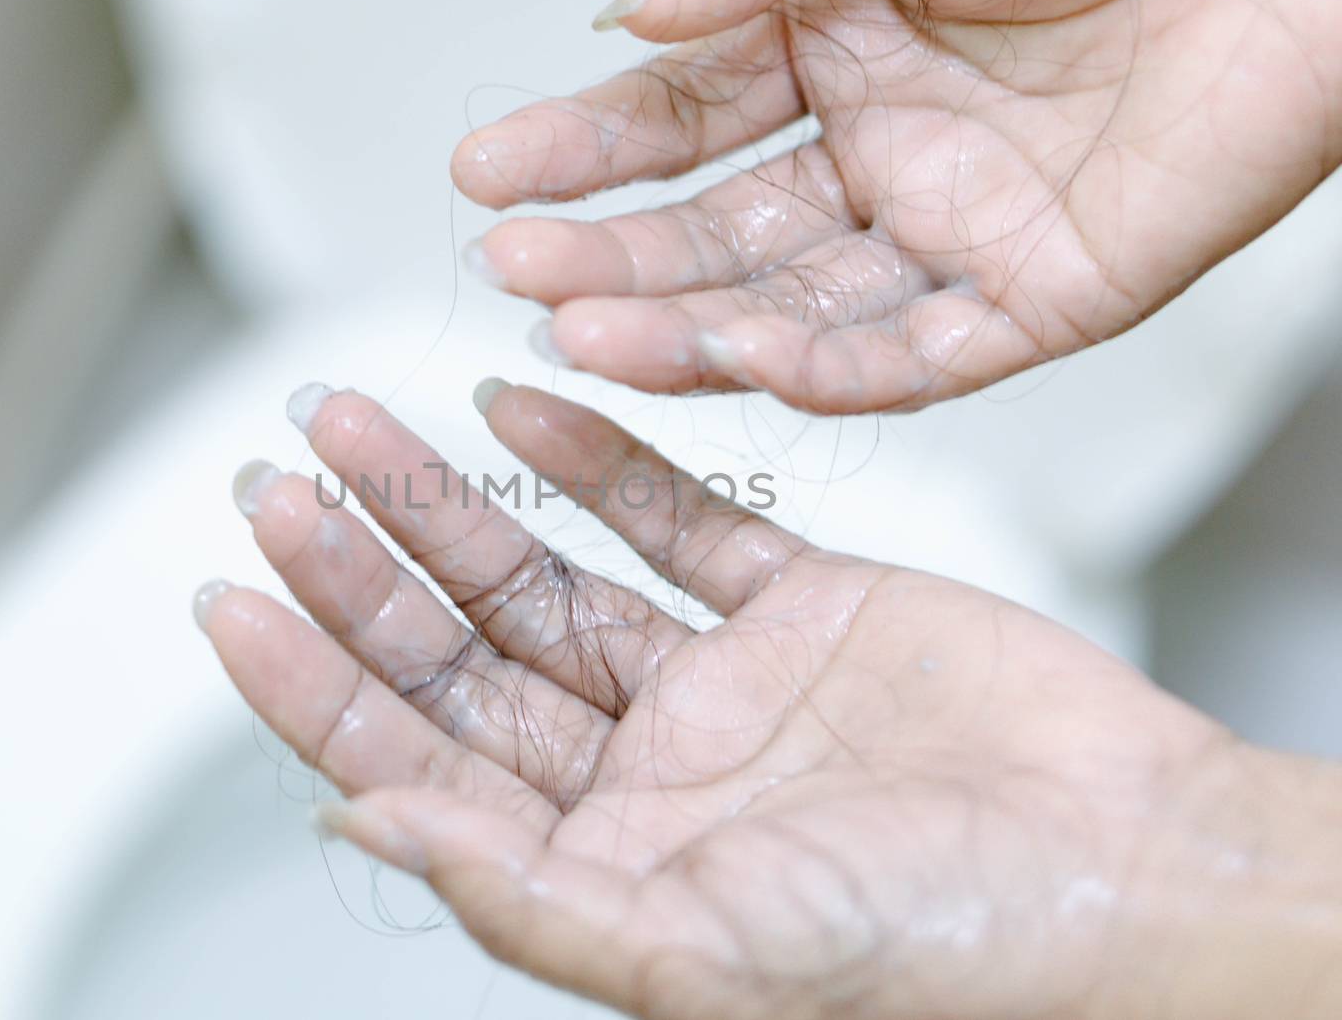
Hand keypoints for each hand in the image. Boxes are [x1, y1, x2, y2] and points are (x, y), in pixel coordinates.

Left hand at [198, 382, 1341, 1017]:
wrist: (1131, 869)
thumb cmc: (943, 951)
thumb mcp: (696, 949)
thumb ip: (517, 889)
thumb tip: (354, 817)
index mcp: (599, 867)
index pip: (410, 757)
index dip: (310, 679)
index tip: (229, 593)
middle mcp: (640, 773)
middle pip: (459, 651)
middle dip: (358, 564)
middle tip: (274, 475)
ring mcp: (715, 685)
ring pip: (542, 572)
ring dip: (446, 496)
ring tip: (358, 417)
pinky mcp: (799, 607)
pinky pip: (670, 521)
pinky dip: (594, 460)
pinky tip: (515, 408)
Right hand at [452, 0, 1341, 412]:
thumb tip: (630, 22)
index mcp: (834, 42)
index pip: (675, 119)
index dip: (577, 150)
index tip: (486, 173)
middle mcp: (879, 148)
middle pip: (714, 231)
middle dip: (607, 256)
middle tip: (512, 270)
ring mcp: (949, 232)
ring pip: (792, 308)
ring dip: (686, 329)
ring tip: (580, 336)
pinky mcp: (1034, 303)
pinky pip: (914, 358)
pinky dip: (828, 367)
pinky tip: (740, 358)